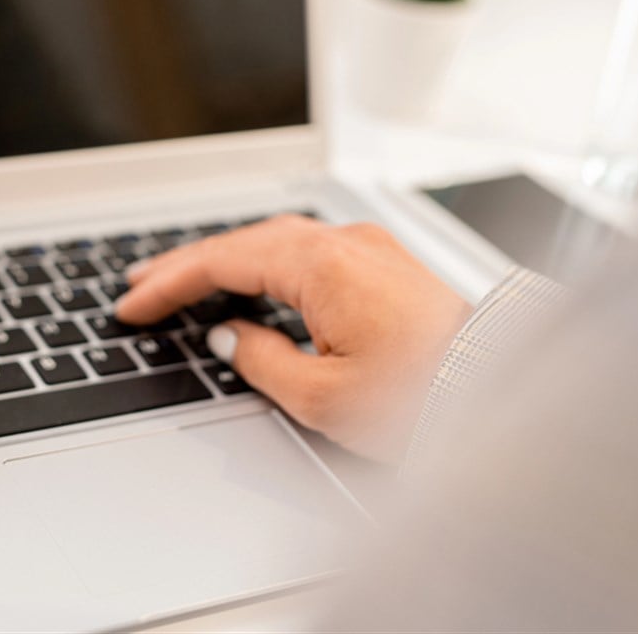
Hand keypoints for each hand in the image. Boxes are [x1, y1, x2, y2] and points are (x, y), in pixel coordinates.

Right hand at [115, 216, 470, 462]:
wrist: (504, 394)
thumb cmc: (428, 398)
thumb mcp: (324, 397)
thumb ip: (261, 360)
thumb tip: (231, 337)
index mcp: (322, 266)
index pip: (221, 261)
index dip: (169, 284)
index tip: (133, 304)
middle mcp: (345, 243)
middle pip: (243, 241)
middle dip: (187, 264)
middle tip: (141, 284)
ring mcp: (368, 248)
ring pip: (275, 240)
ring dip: (225, 258)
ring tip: (184, 280)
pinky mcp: (384, 265)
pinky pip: (307, 250)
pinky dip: (264, 263)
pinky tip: (250, 281)